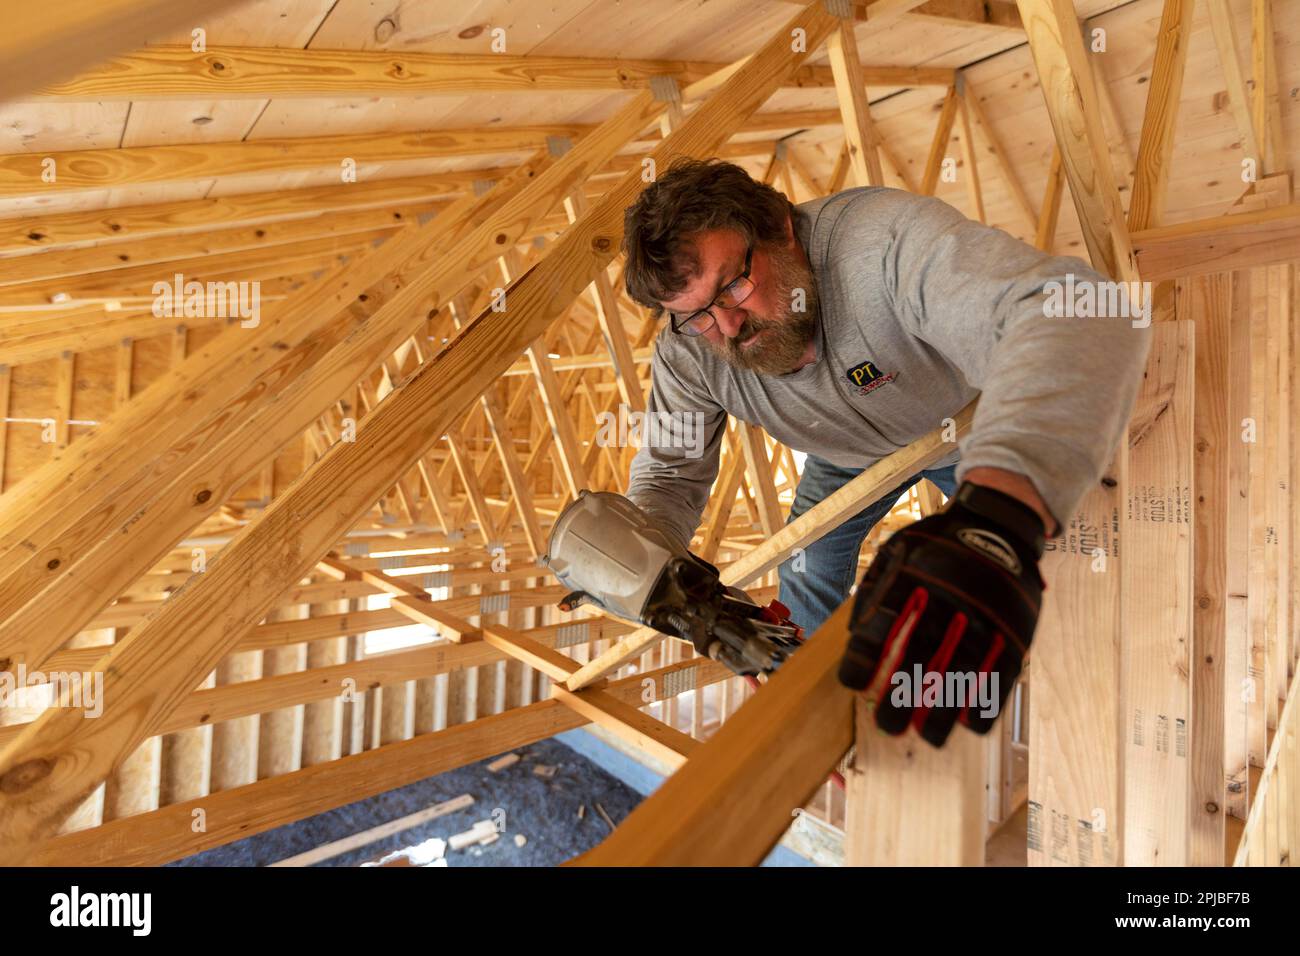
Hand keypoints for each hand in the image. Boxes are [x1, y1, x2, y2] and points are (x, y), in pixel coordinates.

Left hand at [837, 481, 1045, 746]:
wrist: (998, 522)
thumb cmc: (935, 545)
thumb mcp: (896, 550)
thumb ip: (873, 591)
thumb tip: (851, 638)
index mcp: (914, 576)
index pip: (880, 624)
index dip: (863, 660)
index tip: (852, 686)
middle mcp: (949, 597)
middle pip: (920, 656)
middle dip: (901, 699)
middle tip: (888, 727)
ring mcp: (986, 614)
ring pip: (962, 673)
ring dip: (944, 712)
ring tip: (928, 738)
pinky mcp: (1016, 628)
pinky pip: (1002, 672)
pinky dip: (988, 702)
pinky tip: (971, 724)